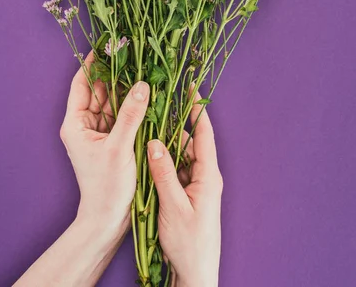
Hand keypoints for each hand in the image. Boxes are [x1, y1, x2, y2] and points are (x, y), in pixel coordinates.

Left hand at [14, 51, 149, 286]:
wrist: (108, 219)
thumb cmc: (107, 187)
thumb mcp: (119, 148)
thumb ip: (130, 115)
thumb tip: (141, 85)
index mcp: (75, 123)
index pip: (81, 84)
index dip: (92, 64)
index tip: (105, 45)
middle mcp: (84, 124)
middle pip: (99, 90)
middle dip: (114, 73)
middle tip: (131, 52)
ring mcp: (99, 132)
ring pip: (112, 102)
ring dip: (125, 88)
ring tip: (141, 67)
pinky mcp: (112, 140)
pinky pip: (121, 115)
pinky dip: (131, 105)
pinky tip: (145, 92)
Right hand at [147, 93, 222, 286]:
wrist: (195, 273)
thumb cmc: (189, 243)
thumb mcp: (173, 206)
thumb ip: (164, 173)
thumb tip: (154, 141)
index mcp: (208, 175)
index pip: (205, 134)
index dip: (197, 109)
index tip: (190, 87)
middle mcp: (204, 176)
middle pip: (189, 142)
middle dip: (172, 126)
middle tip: (154, 109)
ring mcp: (196, 186)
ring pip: (180, 156)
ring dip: (165, 147)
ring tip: (147, 133)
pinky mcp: (187, 195)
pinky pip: (175, 170)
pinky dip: (163, 163)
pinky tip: (148, 160)